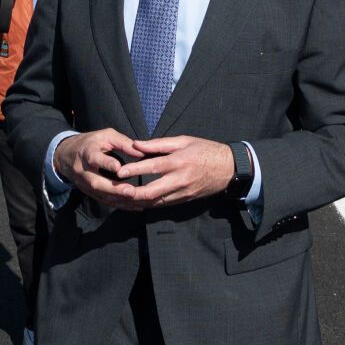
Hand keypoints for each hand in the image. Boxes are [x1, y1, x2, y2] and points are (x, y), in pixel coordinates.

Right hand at [55, 127, 148, 205]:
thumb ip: (123, 143)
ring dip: (119, 199)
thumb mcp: (105, 136)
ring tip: (136, 201)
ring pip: (101, 195)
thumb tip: (142, 152)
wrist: (67, 155)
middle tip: (131, 191)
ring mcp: (85, 184)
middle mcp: (84, 171)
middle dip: (114, 188)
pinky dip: (120, 205)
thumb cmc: (91, 143)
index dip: (106, 163)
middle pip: (96, 183)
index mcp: (88, 154)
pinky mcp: (89, 192)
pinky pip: (105, 201)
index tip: (118, 167)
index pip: (95, 159)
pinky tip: (135, 206)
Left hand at [107, 136, 236, 209]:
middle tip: (116, 192)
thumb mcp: (184, 140)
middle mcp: (179, 180)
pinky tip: (137, 202)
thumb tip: (137, 144)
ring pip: (156, 202)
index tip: (119, 172)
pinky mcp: (184, 199)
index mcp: (179, 162)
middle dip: (132, 194)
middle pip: (151, 192)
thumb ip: (158, 144)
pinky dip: (149, 204)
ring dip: (138, 202)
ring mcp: (182, 192)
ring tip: (121, 199)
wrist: (228, 168)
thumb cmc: (205, 150)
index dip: (134, 170)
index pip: (152, 167)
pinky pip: (163, 204)